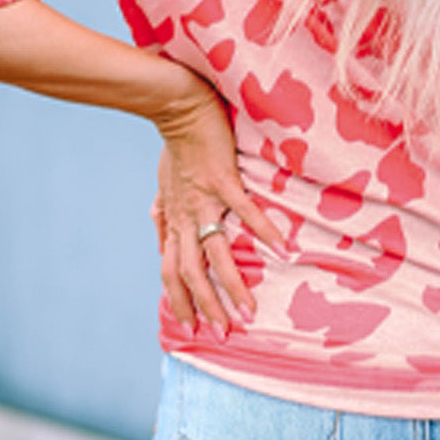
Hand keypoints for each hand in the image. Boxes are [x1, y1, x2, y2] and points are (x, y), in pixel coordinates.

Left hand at [150, 71, 287, 336]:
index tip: (192, 325)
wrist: (176, 107)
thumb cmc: (173, 144)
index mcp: (175, 218)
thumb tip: (156, 221)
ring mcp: (204, 200)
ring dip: (231, 284)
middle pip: (191, 272)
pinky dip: (263, 230)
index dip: (179, 299)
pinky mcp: (222, 180)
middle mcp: (186, 216)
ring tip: (249, 310)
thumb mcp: (162, 181)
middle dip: (207, 305)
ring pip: (215, 253)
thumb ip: (162, 206)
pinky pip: (244, 211)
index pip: (171, 271)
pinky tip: (282, 248)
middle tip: (225, 332)